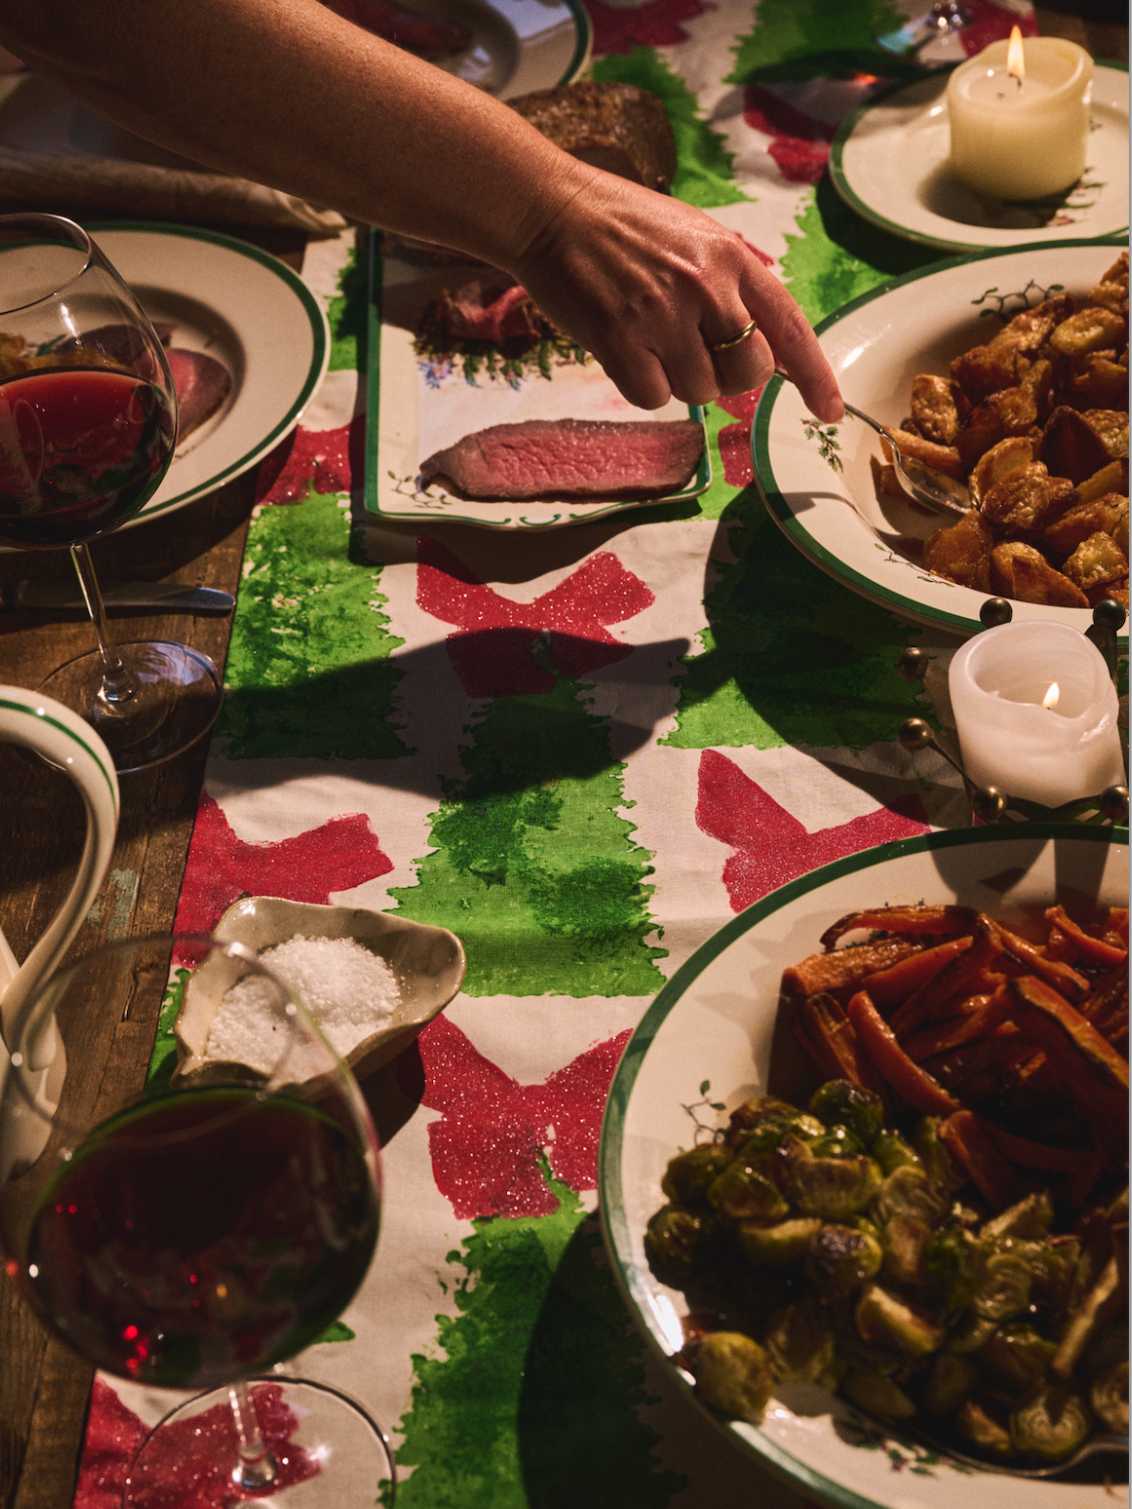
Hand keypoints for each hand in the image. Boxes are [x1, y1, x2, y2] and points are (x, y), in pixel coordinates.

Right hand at [511, 166, 843, 421]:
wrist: (552, 209)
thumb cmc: (624, 228)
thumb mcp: (695, 238)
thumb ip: (733, 288)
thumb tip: (762, 354)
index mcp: (732, 257)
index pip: (789, 326)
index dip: (813, 375)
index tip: (829, 411)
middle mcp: (705, 284)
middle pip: (747, 372)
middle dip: (728, 378)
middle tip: (695, 355)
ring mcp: (662, 312)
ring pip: (699, 391)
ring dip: (677, 381)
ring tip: (649, 338)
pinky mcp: (619, 337)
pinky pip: (653, 398)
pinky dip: (642, 387)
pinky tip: (624, 350)